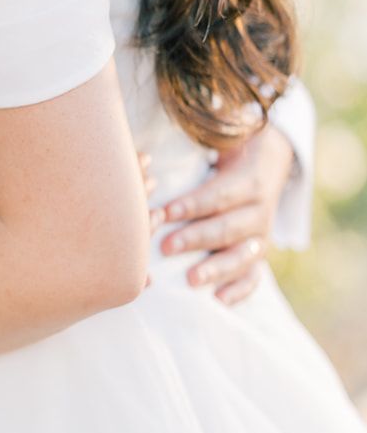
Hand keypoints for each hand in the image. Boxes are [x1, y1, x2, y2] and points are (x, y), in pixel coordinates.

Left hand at [157, 125, 294, 305]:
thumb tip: (168, 132)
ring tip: (192, 280)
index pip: (220, 195)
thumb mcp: (222, 140)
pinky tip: (220, 300)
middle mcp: (260, 211)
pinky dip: (240, 291)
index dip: (193, 204)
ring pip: (242, 256)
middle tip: (166, 247)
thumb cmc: (228, 152)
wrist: (268, 161)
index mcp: (249, 181)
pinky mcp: (258, 255)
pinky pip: (254, 277)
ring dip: (217, 269)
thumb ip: (200, 139)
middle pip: (228, 228)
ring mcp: (260, 236)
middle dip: (197, 238)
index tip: (164, 211)